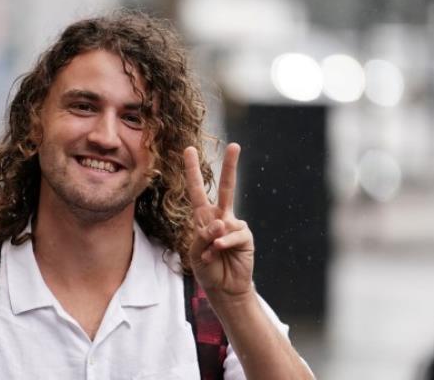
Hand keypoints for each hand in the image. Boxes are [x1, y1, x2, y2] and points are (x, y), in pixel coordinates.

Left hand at [183, 143, 253, 298]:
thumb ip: (203, 235)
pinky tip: (219, 253)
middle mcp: (220, 217)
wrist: (223, 288)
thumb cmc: (207, 268)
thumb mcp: (195, 252)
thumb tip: (222, 223)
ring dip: (215, 235)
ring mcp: (234, 225)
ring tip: (212, 251)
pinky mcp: (244, 236)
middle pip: (226, 187)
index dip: (192, 170)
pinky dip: (223, 245)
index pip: (197, 189)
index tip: (188, 150)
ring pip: (227, 215)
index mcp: (203, 217)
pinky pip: (233, 235)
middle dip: (231, 167)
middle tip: (235, 145)